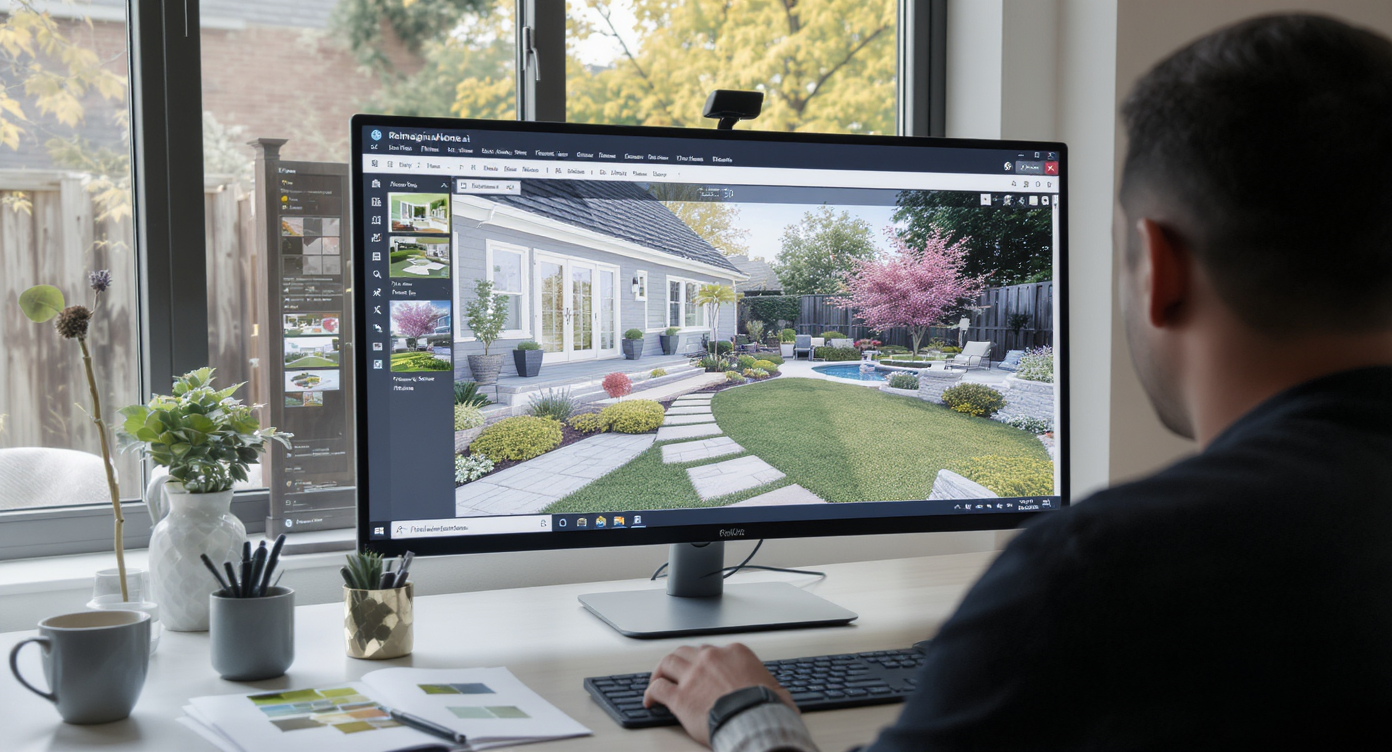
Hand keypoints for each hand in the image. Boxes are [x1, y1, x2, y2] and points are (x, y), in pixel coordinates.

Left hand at [643, 643, 795, 745]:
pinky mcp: (680, 696)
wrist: (754, 721)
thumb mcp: (775, 687)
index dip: (705, 661)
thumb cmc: (766, 707)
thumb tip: (777, 693)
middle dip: (680, 660)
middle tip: (675, 670)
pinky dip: (651, 692)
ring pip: (668, 662)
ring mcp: (693, 675)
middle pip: (686, 651)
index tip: (703, 671)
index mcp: (734, 652)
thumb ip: (768, 683)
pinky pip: (658, 688)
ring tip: (657, 679)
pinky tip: (650, 700)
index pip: (712, 650)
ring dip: (661, 671)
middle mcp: (710, 658)